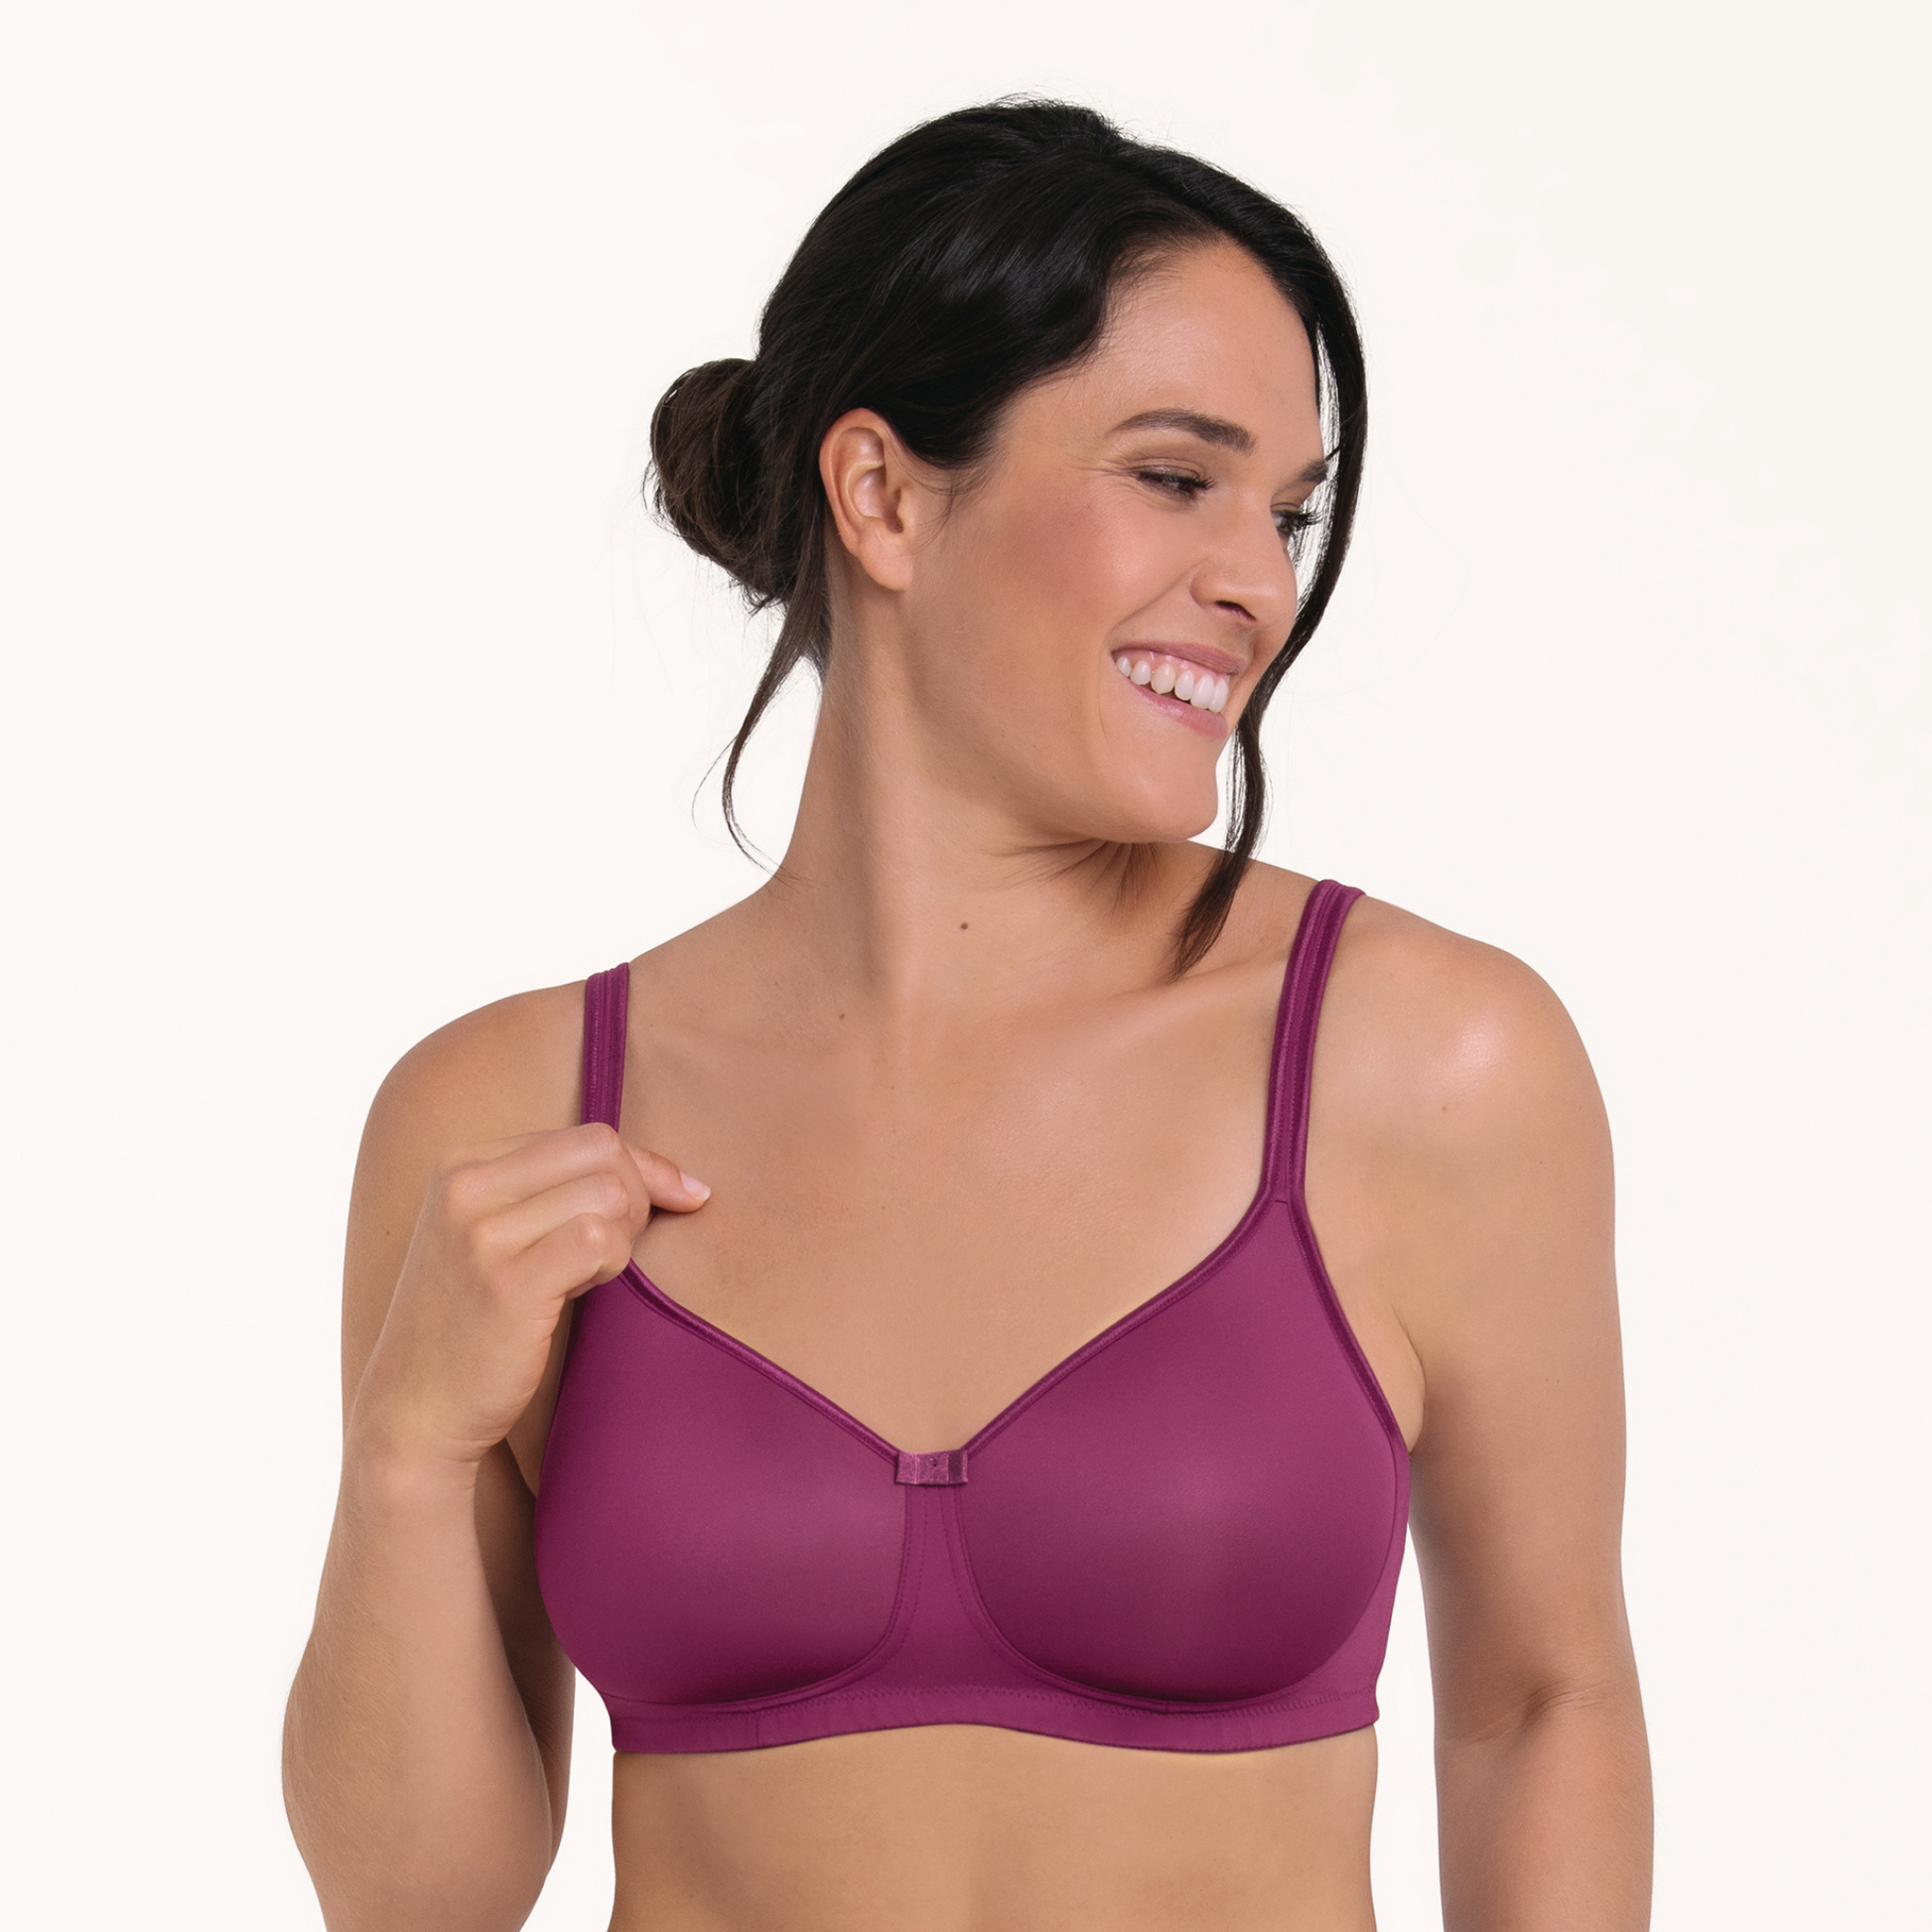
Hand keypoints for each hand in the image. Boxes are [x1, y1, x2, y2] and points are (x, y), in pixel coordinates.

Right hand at [351, 1122, 708, 1469]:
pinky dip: (613, 1263)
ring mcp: (482, 1234)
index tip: (680, 1200)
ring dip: (623, 1239)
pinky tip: (584, 1291)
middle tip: (616, 1251)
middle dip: (639, 1197)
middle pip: (605, 1152)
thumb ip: (559, 1192)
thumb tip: (683, 1179)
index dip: (645, 1168)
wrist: (414, 1410)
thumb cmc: (476, 1322)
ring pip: (610, 1193)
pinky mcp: (507, 1284)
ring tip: (587, 1276)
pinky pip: (600, 1239)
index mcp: (464, 1163)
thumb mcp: (498, 1235)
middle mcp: (466, 1186)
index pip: (590, 1135)